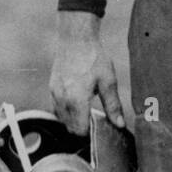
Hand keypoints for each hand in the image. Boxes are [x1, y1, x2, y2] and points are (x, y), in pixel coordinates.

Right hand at [50, 12, 125, 135]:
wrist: (75, 38)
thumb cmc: (94, 57)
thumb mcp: (108, 81)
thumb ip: (113, 106)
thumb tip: (119, 125)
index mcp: (76, 100)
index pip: (79, 130)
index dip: (89, 133)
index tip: (99, 128)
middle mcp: (62, 99)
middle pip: (69, 127)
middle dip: (82, 128)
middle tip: (95, 120)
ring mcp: (55, 94)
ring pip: (62, 119)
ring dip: (73, 120)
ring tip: (87, 109)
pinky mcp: (51, 88)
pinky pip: (57, 108)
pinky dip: (66, 110)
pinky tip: (78, 102)